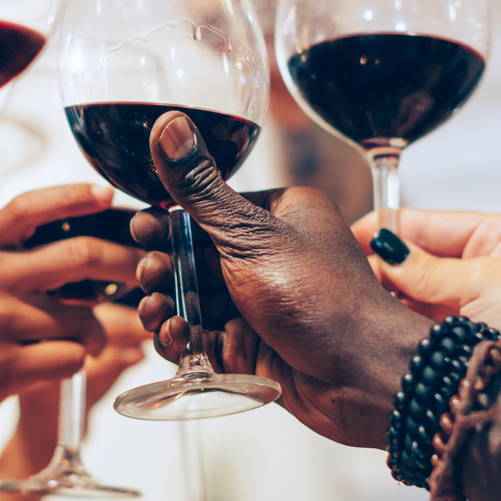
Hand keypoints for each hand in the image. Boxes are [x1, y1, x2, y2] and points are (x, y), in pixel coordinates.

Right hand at [0, 185, 145, 434]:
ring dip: (99, 333)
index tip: (108, 194)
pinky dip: (79, 361)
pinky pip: (74, 357)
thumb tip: (93, 247)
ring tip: (85, 339)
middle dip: (126, 262)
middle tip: (148, 269)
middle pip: (78, 255)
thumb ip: (17, 258)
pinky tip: (57, 362)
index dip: (72, 196)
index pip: (28, 208)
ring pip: (84, 318)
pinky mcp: (8, 367)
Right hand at [130, 112, 428, 448]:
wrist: (358, 376)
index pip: (208, 208)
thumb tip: (170, 124)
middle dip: (164, 267)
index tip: (142, 228)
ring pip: (191, 298)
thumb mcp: (251, 234)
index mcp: (279, 214)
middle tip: (152, 274)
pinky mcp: (248, 344)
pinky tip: (174, 337)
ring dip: (166, 303)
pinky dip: (181, 338)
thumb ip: (199, 189)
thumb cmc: (321, 297)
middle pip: (193, 255)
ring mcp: (257, 303)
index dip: (169, 220)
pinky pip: (199, 337)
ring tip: (158, 309)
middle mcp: (269, 255)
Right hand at [350, 211, 500, 391]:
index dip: (383, 231)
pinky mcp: (469, 341)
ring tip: (361, 309)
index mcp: (496, 234)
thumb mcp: (485, 282)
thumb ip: (425, 271)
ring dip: (391, 302)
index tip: (343, 242)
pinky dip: (403, 329)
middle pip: (415, 260)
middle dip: (383, 270)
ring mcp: (475, 305)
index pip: (424, 223)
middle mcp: (484, 266)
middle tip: (347, 284)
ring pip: (415, 297)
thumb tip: (380, 252)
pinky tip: (382, 331)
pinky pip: (424, 327)